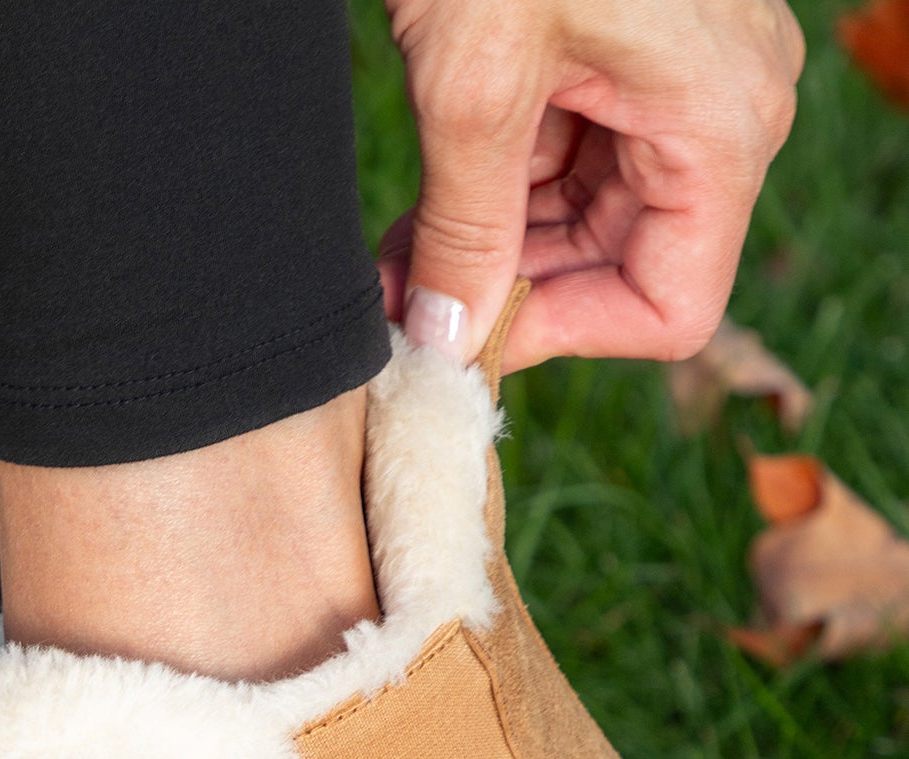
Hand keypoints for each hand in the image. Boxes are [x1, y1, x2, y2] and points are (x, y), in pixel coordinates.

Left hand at [378, 0, 803, 370]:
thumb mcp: (474, 89)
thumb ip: (467, 230)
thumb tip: (449, 341)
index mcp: (720, 123)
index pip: (669, 304)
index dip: (561, 336)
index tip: (465, 335)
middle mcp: (718, 108)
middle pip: (619, 267)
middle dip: (506, 291)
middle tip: (401, 310)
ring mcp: (673, 82)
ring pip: (581, 224)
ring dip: (487, 252)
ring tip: (394, 265)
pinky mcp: (622, 59)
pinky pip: (565, 164)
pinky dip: (492, 197)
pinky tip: (418, 217)